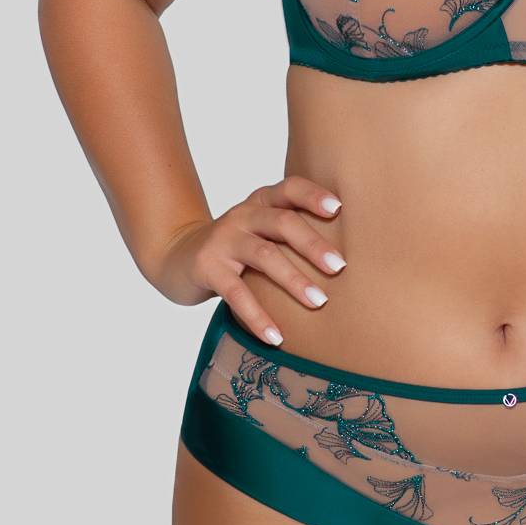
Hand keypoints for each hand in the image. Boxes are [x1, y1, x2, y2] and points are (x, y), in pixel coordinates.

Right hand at [150, 175, 345, 342]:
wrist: (178, 257)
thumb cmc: (236, 247)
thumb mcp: (261, 230)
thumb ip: (291, 231)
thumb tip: (347, 258)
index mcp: (260, 201)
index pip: (289, 188)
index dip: (312, 195)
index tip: (338, 208)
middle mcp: (242, 215)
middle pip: (282, 222)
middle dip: (313, 244)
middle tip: (339, 267)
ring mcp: (223, 240)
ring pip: (264, 255)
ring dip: (294, 279)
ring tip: (319, 302)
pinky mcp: (207, 267)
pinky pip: (236, 293)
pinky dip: (258, 316)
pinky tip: (276, 336)